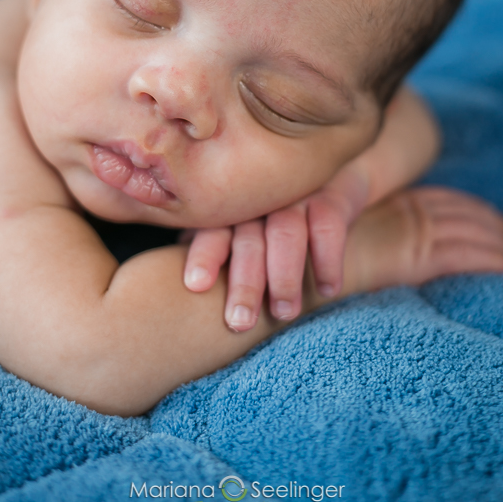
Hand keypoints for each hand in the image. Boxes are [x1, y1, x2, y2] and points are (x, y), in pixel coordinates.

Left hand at [183, 159, 369, 330]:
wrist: (321, 178)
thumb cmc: (263, 220)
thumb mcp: (235, 228)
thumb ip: (210, 248)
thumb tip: (173, 292)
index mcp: (230, 209)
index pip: (212, 229)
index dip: (204, 255)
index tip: (195, 285)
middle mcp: (258, 200)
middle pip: (248, 237)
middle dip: (244, 281)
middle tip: (239, 323)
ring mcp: (293, 195)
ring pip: (286, 231)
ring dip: (284, 275)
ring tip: (283, 314)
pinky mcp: (329, 195)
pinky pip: (327, 224)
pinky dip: (327, 260)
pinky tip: (328, 291)